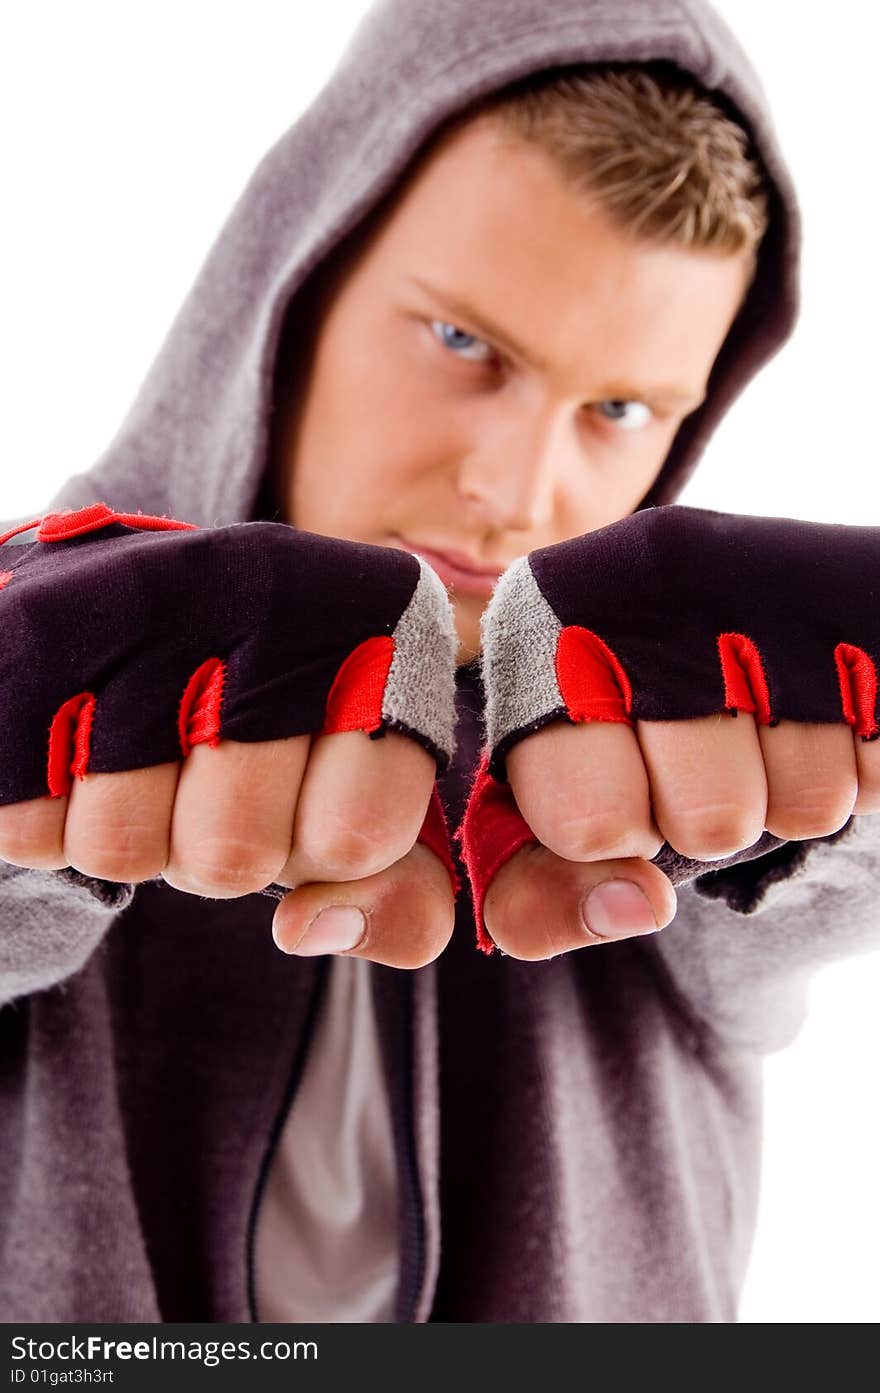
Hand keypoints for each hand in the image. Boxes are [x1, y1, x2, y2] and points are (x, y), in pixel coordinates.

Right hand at [0, 503, 458, 967]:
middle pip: (233, 855)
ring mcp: (149, 601)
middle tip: (217, 779)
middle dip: (223, 849)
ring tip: (148, 755)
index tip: (316, 792)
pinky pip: (29, 825)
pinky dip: (48, 817)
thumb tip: (308, 930)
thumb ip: (405, 906)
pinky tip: (78, 748)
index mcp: (388, 624)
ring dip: (131, 832)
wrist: (132, 602)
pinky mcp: (40, 629)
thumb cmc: (279, 723)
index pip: (354, 838)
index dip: (322, 852)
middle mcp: (275, 590)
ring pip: (122, 846)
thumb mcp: (374, 804)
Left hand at [460, 505, 879, 958]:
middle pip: (709, 821)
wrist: (722, 598)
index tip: (610, 785)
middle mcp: (653, 588)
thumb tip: (634, 909)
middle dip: (701, 819)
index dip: (610, 832)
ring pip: (804, 802)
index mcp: (546, 622)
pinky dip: (853, 762)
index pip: (586, 821)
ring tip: (753, 722)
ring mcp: (765, 593)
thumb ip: (532, 895)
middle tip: (691, 757)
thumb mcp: (537, 793)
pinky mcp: (856, 611)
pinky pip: (873, 769)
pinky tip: (813, 708)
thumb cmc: (608, 718)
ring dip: (784, 791)